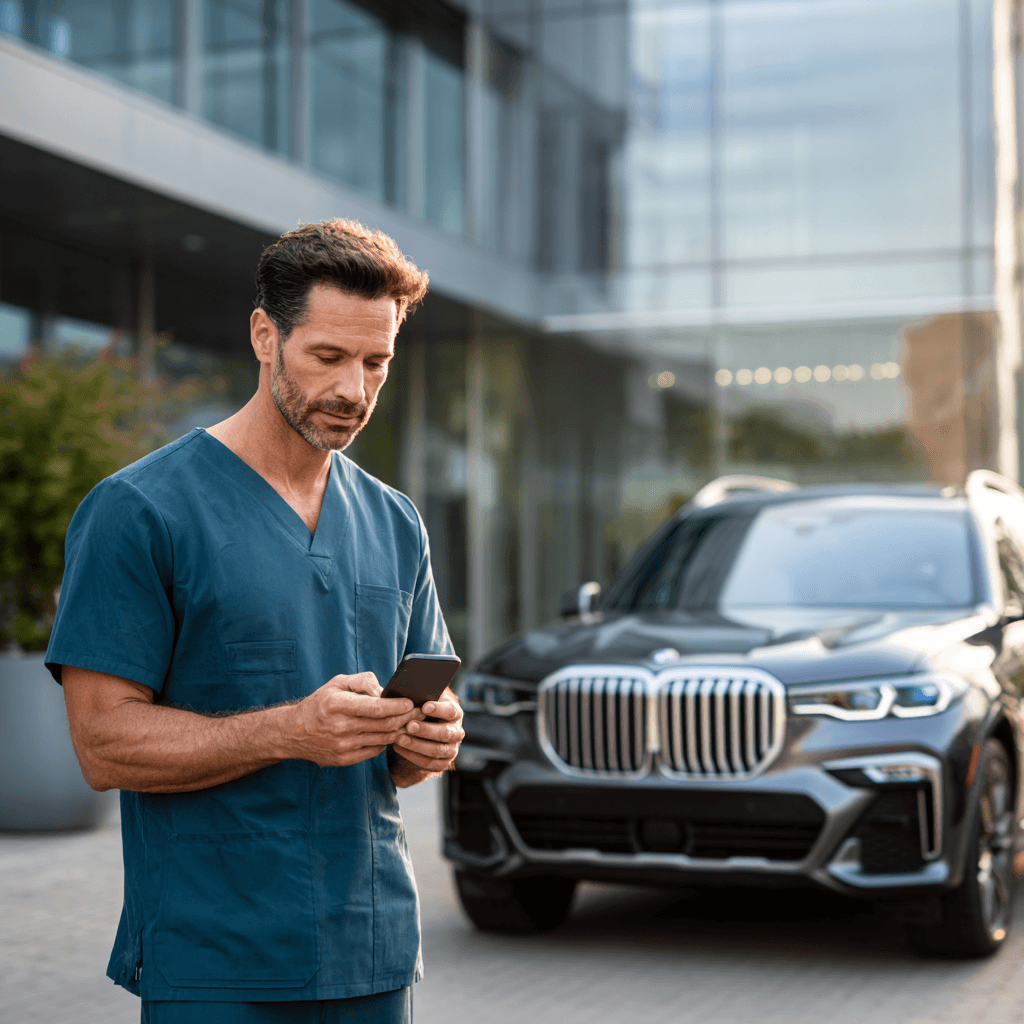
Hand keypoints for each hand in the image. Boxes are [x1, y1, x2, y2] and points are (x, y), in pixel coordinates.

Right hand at [280, 672, 419, 766]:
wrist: (293, 733)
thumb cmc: (320, 703)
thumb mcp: (337, 683)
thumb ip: (363, 681)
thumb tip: (384, 690)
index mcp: (338, 705)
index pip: (376, 708)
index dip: (398, 706)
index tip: (412, 702)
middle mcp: (340, 728)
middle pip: (384, 725)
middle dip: (407, 718)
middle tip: (421, 712)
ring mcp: (342, 746)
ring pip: (383, 739)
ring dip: (401, 731)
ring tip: (413, 722)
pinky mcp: (344, 759)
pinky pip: (374, 750)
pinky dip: (387, 741)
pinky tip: (394, 733)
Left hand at [390, 687, 464, 778]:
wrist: (422, 732)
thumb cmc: (419, 710)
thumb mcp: (421, 699)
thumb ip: (419, 694)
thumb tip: (408, 686)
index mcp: (454, 712)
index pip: (451, 711)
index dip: (439, 709)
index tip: (424, 706)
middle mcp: (456, 731)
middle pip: (445, 732)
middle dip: (426, 729)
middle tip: (409, 725)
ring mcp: (451, 749)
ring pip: (436, 750)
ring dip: (417, 744)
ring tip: (399, 738)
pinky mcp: (442, 763)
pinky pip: (429, 763)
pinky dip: (412, 756)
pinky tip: (399, 748)